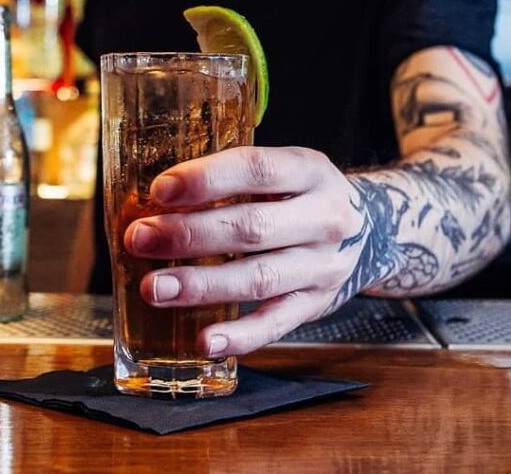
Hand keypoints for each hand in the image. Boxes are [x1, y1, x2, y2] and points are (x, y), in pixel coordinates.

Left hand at [124, 146, 372, 355]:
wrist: (370, 229)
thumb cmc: (300, 194)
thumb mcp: (283, 169)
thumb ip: (232, 177)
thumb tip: (154, 196)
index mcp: (309, 169)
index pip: (256, 169)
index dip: (207, 179)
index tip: (160, 189)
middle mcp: (323, 217)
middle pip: (252, 227)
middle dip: (189, 235)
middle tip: (139, 238)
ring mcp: (323, 265)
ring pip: (259, 278)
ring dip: (201, 286)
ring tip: (153, 288)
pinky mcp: (317, 305)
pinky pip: (276, 324)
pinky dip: (240, 336)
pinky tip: (203, 342)